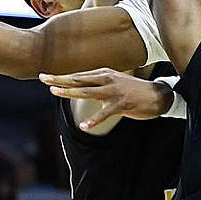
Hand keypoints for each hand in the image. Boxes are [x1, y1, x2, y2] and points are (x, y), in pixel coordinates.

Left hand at [39, 68, 174, 130]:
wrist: (156, 95)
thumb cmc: (133, 90)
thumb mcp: (114, 81)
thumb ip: (98, 83)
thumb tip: (81, 86)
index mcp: (104, 74)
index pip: (78, 75)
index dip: (61, 76)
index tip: (45, 76)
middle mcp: (107, 79)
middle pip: (79, 80)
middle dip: (60, 80)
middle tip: (44, 78)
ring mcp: (113, 92)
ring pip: (87, 92)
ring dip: (70, 92)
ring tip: (55, 92)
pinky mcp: (121, 104)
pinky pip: (104, 113)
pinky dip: (94, 120)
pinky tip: (84, 126)